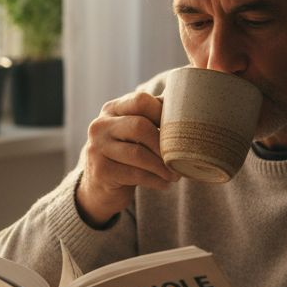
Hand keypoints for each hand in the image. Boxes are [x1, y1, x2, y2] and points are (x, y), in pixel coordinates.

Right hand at [76, 92, 178, 225]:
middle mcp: (100, 125)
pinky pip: (134, 174)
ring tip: (176, 175)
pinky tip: (165, 184)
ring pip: (138, 153)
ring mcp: (97, 148)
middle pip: (139, 126)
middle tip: (180, 158)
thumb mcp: (134, 131)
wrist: (99, 185)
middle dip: (164, 144)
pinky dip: (155, 180)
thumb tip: (189, 103)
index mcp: (112, 109)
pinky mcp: (100, 171)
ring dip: (162, 166)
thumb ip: (154, 115)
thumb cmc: (126, 152)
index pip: (140, 101)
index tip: (178, 130)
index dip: (162, 113)